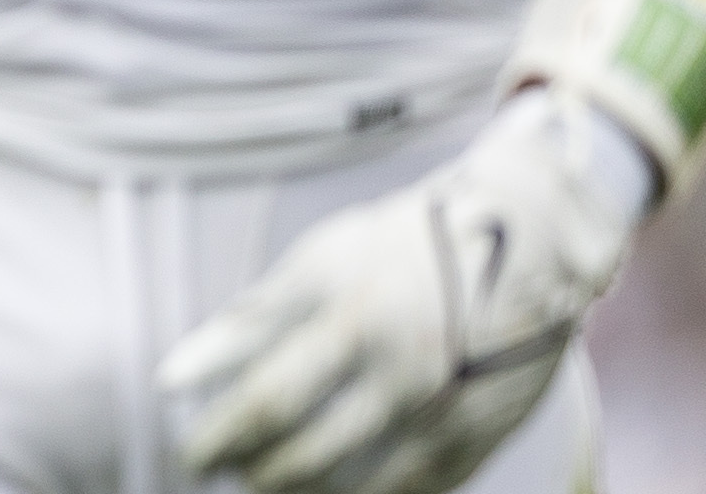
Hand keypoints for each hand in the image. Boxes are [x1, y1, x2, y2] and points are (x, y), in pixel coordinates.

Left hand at [160, 92, 642, 493]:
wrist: (529, 237)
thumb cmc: (404, 242)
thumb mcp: (324, 258)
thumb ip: (256, 316)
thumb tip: (177, 374)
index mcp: (353, 318)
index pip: (268, 399)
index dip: (221, 436)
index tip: (191, 453)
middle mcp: (400, 370)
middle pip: (308, 452)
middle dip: (253, 471)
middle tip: (225, 472)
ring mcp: (445, 409)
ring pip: (359, 486)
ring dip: (302, 493)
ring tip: (268, 485)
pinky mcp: (480, 436)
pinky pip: (414, 490)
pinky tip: (337, 492)